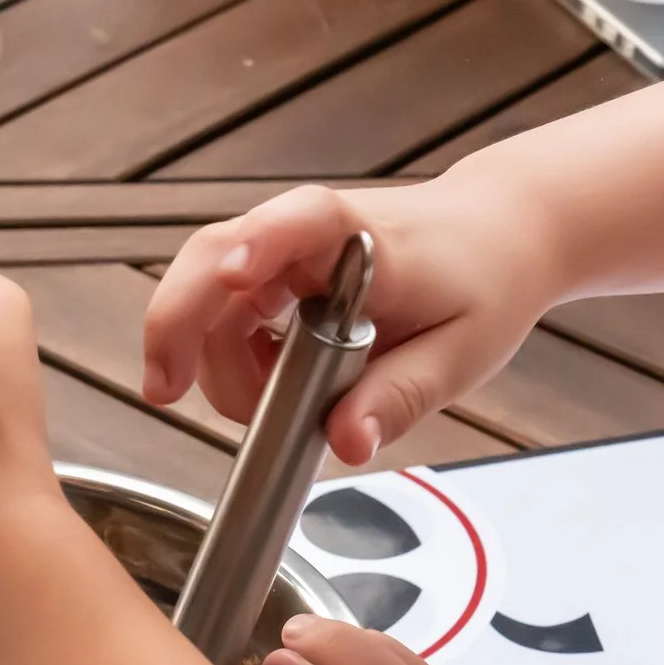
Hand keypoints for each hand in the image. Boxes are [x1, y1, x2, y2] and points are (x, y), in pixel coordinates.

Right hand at [143, 182, 555, 465]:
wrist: (497, 231)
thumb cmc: (483, 280)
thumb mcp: (458, 354)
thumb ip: (398, 398)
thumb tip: (345, 442)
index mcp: (366, 241)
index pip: (303, 222)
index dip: (260, 245)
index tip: (234, 275)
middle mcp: (311, 231)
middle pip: (215, 258)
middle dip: (178, 325)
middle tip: (166, 392)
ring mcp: (284, 246)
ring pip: (207, 293)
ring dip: (209, 359)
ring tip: (258, 410)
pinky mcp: (272, 264)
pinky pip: (221, 307)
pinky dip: (223, 354)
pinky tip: (261, 384)